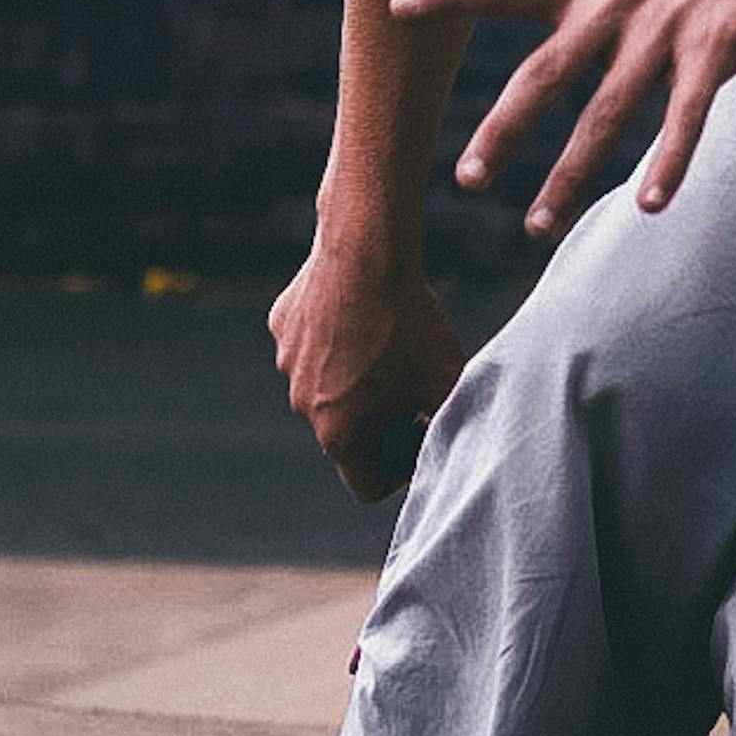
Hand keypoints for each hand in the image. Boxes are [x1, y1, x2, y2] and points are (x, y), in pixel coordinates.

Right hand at [269, 241, 463, 501]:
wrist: (367, 251)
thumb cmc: (410, 322)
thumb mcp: (445, 381)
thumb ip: (450, 425)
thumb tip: (454, 446)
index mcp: (338, 434)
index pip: (366, 484)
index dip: (401, 471)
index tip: (419, 436)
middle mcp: (302, 406)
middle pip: (346, 436)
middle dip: (379, 423)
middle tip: (411, 391)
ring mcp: (286, 364)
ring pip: (326, 388)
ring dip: (356, 380)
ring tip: (389, 346)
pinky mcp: (281, 326)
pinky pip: (311, 346)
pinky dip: (337, 340)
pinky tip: (363, 314)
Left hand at [392, 0, 735, 238]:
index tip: (394, 11)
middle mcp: (613, 6)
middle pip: (547, 72)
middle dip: (505, 127)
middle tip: (467, 181)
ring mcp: (663, 32)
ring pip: (610, 111)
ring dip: (572, 172)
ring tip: (537, 226)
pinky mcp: (714, 53)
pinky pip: (686, 116)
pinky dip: (670, 161)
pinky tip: (648, 207)